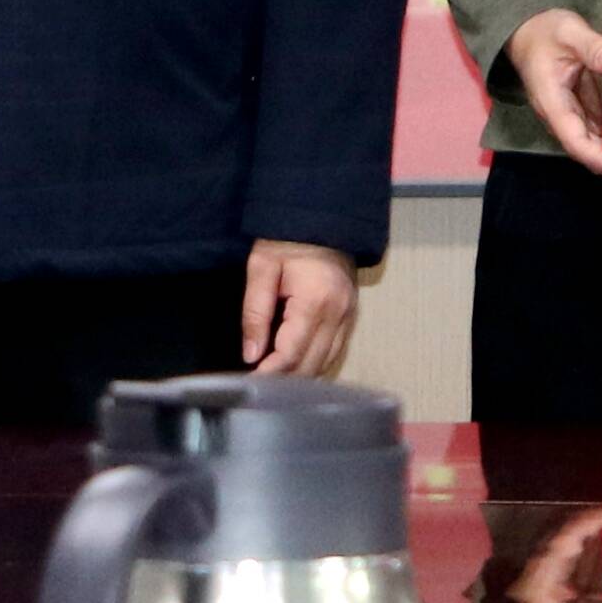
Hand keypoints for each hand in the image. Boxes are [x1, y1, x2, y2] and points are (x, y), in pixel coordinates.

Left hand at [244, 239, 357, 377]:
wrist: (324, 217)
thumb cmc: (288, 239)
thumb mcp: (262, 268)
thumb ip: (255, 312)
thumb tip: (252, 354)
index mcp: (315, 301)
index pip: (291, 354)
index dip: (269, 374)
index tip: (249, 382)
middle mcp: (338, 313)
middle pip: (311, 365)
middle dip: (284, 381)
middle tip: (257, 385)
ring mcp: (349, 315)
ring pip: (327, 363)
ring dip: (301, 376)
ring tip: (274, 379)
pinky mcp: (351, 314)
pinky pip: (336, 351)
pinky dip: (316, 364)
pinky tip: (297, 367)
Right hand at [501, 8, 601, 179]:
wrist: (529, 34)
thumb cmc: (544, 33)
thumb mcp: (567, 31)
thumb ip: (590, 46)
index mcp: (553, 105)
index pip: (577, 143)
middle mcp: (564, 120)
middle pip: (593, 156)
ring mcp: (575, 118)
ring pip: (601, 149)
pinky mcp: (585, 112)